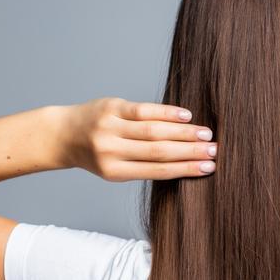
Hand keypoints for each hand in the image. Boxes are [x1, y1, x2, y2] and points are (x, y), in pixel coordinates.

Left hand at [62, 97, 217, 180]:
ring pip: (154, 130)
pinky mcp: (111, 107)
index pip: (157, 170)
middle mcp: (111, 150)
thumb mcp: (116, 167)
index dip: (185, 169)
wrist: (64, 135)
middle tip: (215, 151)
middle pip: (158, 151)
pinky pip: (143, 110)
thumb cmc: (97, 154)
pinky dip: (167, 113)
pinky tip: (186, 116)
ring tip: (206, 135)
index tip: (209, 168)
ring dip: (184, 133)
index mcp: (114, 172)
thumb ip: (144, 164)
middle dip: (190, 152)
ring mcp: (110, 127)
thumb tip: (187, 161)